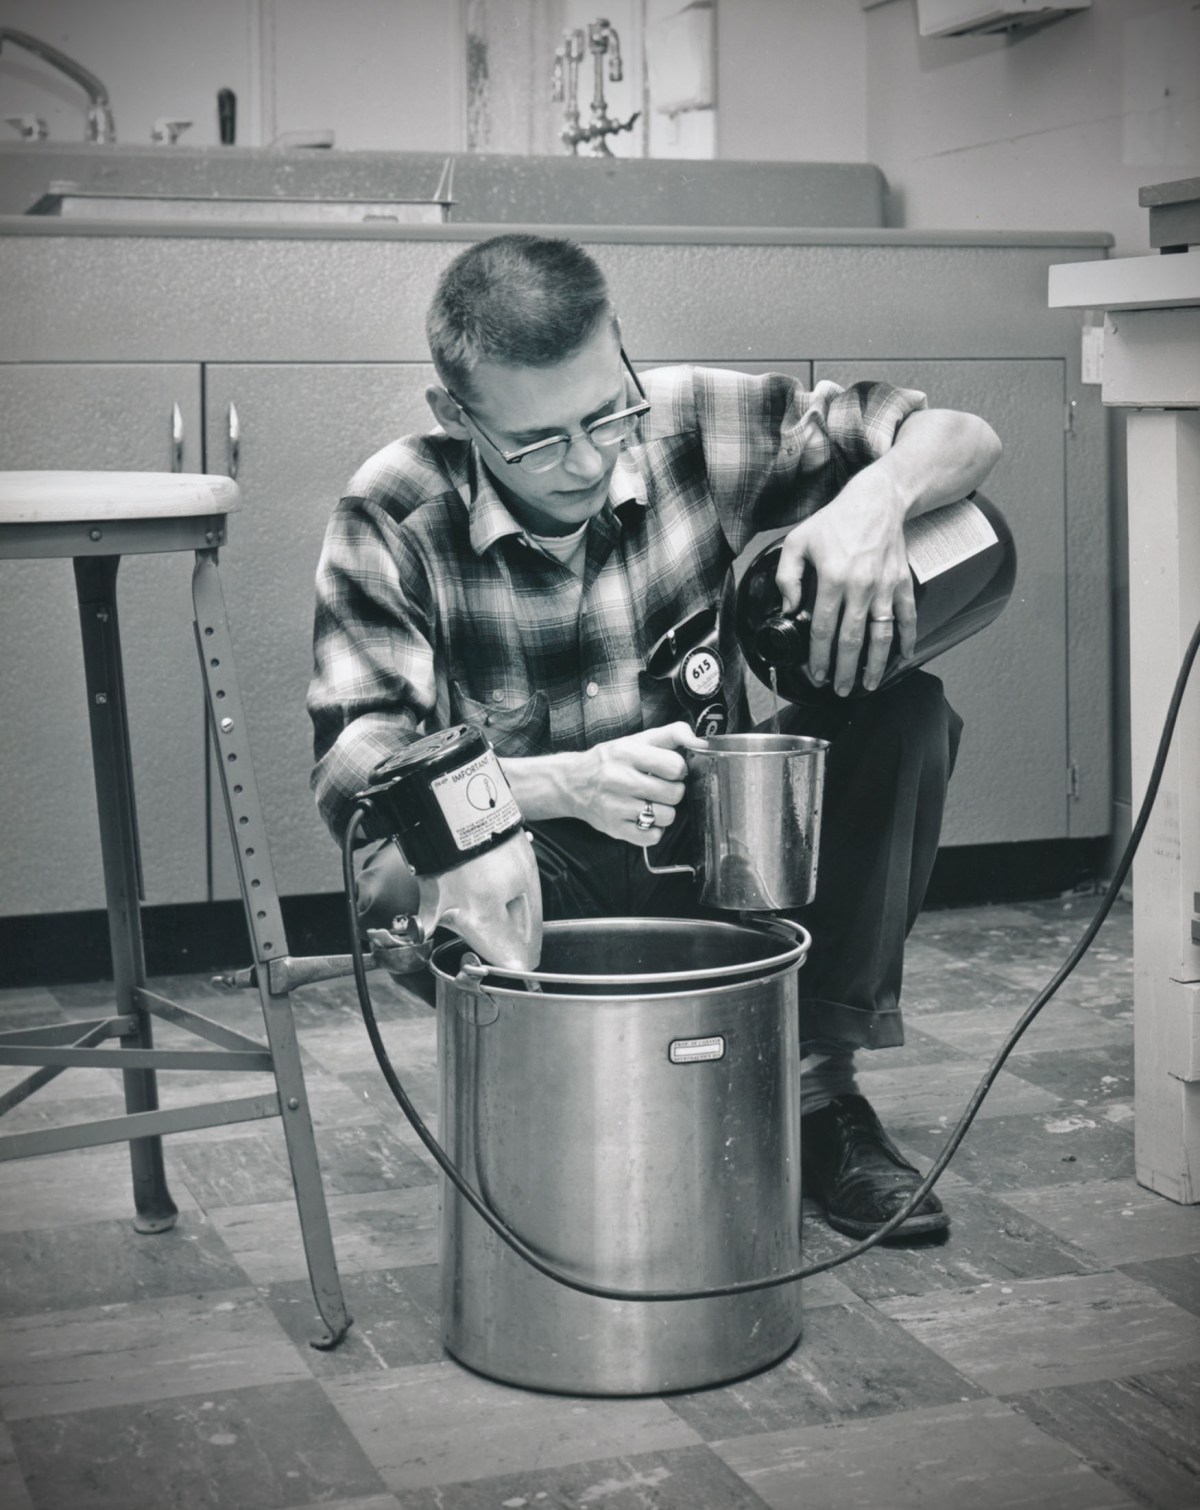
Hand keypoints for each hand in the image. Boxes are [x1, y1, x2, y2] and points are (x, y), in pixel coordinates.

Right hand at [571, 722, 706, 845]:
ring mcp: (616, 807)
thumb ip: (671, 734)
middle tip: (662, 787)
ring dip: (666, 811)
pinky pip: (652, 837)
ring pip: (666, 816)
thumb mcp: (637, 740)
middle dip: (674, 791)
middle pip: (674, 793)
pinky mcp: (615, 828)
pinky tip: (644, 817)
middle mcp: (619, 779)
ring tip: (652, 802)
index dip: (678, 769)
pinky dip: (654, 830)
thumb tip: (700, 741)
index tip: (669, 770)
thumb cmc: (610, 760)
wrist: (572, 783)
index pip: (674, 765)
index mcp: (627, 753)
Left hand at [776, 471, 916, 695]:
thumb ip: (787, 577)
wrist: (878, 500)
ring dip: (876, 665)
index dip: (819, 657)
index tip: (816, 674)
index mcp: (833, 579)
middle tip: (840, 690)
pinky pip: (908, 618)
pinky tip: (903, 658)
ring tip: (869, 684)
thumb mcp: (798, 542)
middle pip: (852, 641)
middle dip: (845, 671)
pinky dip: (907, 640)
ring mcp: (886, 587)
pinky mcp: (903, 584)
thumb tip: (788, 608)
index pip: (823, 630)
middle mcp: (861, 587)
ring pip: (882, 636)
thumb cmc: (836, 521)